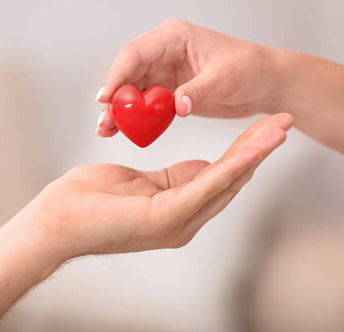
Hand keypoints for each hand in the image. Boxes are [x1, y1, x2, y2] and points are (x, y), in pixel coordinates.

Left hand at [27, 113, 292, 260]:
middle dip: (259, 148)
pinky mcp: (167, 217)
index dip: (245, 152)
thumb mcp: (142, 183)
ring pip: (226, 180)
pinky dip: (233, 164)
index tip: (266, 129)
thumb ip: (174, 178)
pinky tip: (252, 148)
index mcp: (180, 211)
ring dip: (255, 153)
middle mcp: (185, 220)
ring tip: (280, 129)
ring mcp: (178, 222)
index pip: (220, 176)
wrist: (58, 220)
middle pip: (231, 178)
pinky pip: (206, 185)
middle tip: (285, 122)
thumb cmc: (91, 200)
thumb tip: (199, 168)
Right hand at [96, 19, 283, 136]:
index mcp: (174, 37)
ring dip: (120, 110)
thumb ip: (197, 91)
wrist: (266, 82)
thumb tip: (176, 106)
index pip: (135, 53)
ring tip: (107, 130)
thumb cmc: (250, 68)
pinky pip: (145, 103)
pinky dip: (134, 117)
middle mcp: (164, 51)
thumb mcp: (225, 78)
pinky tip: (122, 131)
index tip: (106, 98)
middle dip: (114, 97)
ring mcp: (165, 71)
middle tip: (105, 121)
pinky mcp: (168, 90)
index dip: (117, 75)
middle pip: (128, 72)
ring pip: (132, 90)